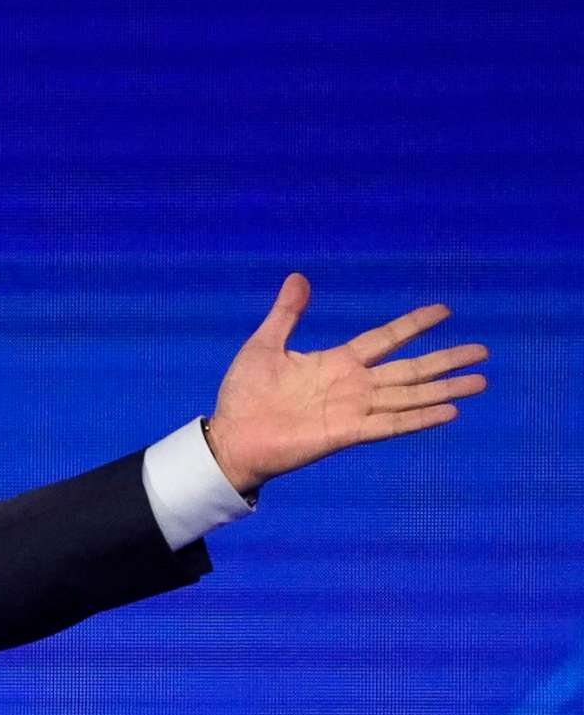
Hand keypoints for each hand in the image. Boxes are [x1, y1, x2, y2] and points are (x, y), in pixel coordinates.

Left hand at [203, 273, 488, 495]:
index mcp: (336, 363)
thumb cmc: (243, 395)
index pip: (385, 338)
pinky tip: (450, 411)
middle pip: (410, 368)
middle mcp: (352, 386)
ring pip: (410, 395)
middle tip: (483, 350)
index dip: (414, 325)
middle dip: (446, 359)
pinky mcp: (347, 433)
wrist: (230, 437)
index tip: (444, 310)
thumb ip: (286, 314)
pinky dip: (420, 418)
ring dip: (445, 388)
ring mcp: (353, 410)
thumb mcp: (264, 345)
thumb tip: (298, 277)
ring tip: (480, 381)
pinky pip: (391, 424)